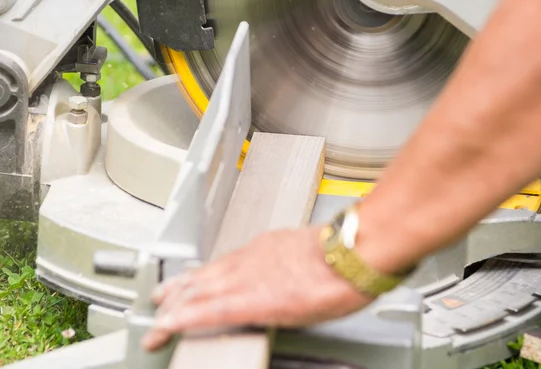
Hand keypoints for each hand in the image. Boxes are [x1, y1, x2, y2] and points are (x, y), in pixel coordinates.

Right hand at [141, 226, 372, 350]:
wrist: (350, 252)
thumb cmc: (333, 288)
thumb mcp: (296, 319)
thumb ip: (264, 315)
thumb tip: (253, 318)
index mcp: (250, 299)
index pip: (199, 312)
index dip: (173, 323)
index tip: (159, 331)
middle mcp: (245, 274)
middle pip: (195, 288)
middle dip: (169, 305)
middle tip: (156, 316)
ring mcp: (252, 254)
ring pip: (207, 269)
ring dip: (183, 283)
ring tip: (166, 291)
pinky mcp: (263, 242)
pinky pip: (227, 256)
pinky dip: (210, 267)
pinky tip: (209, 269)